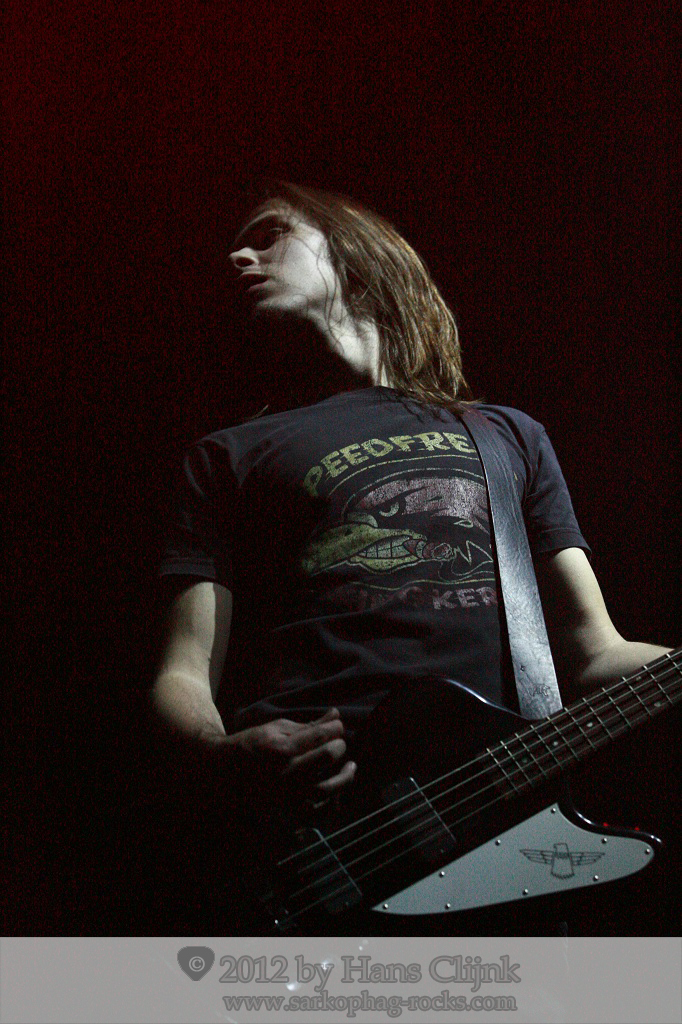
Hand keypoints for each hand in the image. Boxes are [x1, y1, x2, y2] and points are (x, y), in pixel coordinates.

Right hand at [219, 708, 356, 806]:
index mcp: (280, 749)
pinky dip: (332, 804)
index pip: (319, 736)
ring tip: (351, 767)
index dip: (334, 728)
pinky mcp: (287, 810)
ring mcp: (286, 794)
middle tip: (340, 743)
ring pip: (326, 789)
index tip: (338, 724)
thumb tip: (336, 714)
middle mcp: (284, 773)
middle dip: (339, 746)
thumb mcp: (277, 728)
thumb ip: (309, 725)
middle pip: (326, 757)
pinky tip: (338, 792)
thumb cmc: (254, 744)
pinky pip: (316, 813)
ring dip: (344, 777)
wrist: (225, 772)